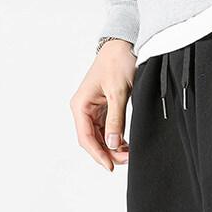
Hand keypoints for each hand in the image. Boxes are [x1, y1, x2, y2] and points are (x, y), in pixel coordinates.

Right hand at [70, 39, 135, 170]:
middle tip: (127, 161)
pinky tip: (127, 145)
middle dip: (108, 153)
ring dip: (113, 148)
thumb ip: (115, 119)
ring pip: (101, 138)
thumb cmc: (118, 62)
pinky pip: (108, 130)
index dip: (98, 155)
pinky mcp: (104, 109)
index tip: (110, 167)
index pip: (86, 138)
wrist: (124, 45)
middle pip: (93, 141)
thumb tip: (112, 144)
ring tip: (130, 154)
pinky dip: (117, 139)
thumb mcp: (118, 92)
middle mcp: (84, 109)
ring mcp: (93, 110)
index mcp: (81, 105)